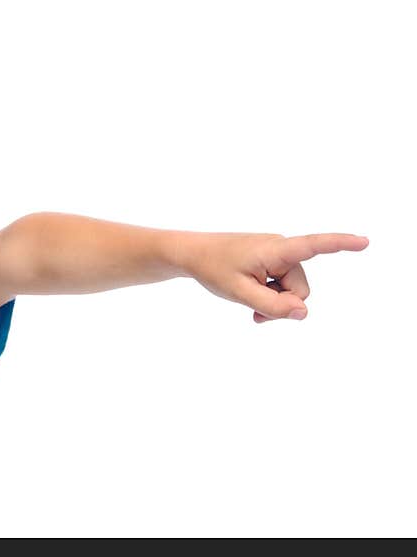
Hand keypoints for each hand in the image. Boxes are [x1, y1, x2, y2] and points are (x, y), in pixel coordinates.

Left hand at [181, 231, 369, 322]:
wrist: (190, 254)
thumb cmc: (212, 268)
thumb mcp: (239, 293)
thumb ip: (272, 306)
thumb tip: (304, 313)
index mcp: (276, 249)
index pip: (314, 246)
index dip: (341, 245)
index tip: (365, 242)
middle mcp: (282, 248)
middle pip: (300, 289)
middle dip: (283, 304)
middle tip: (254, 313)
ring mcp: (277, 255)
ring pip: (291, 291)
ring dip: (274, 302)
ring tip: (249, 305)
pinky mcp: (271, 261)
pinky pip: (281, 285)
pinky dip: (269, 296)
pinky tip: (252, 301)